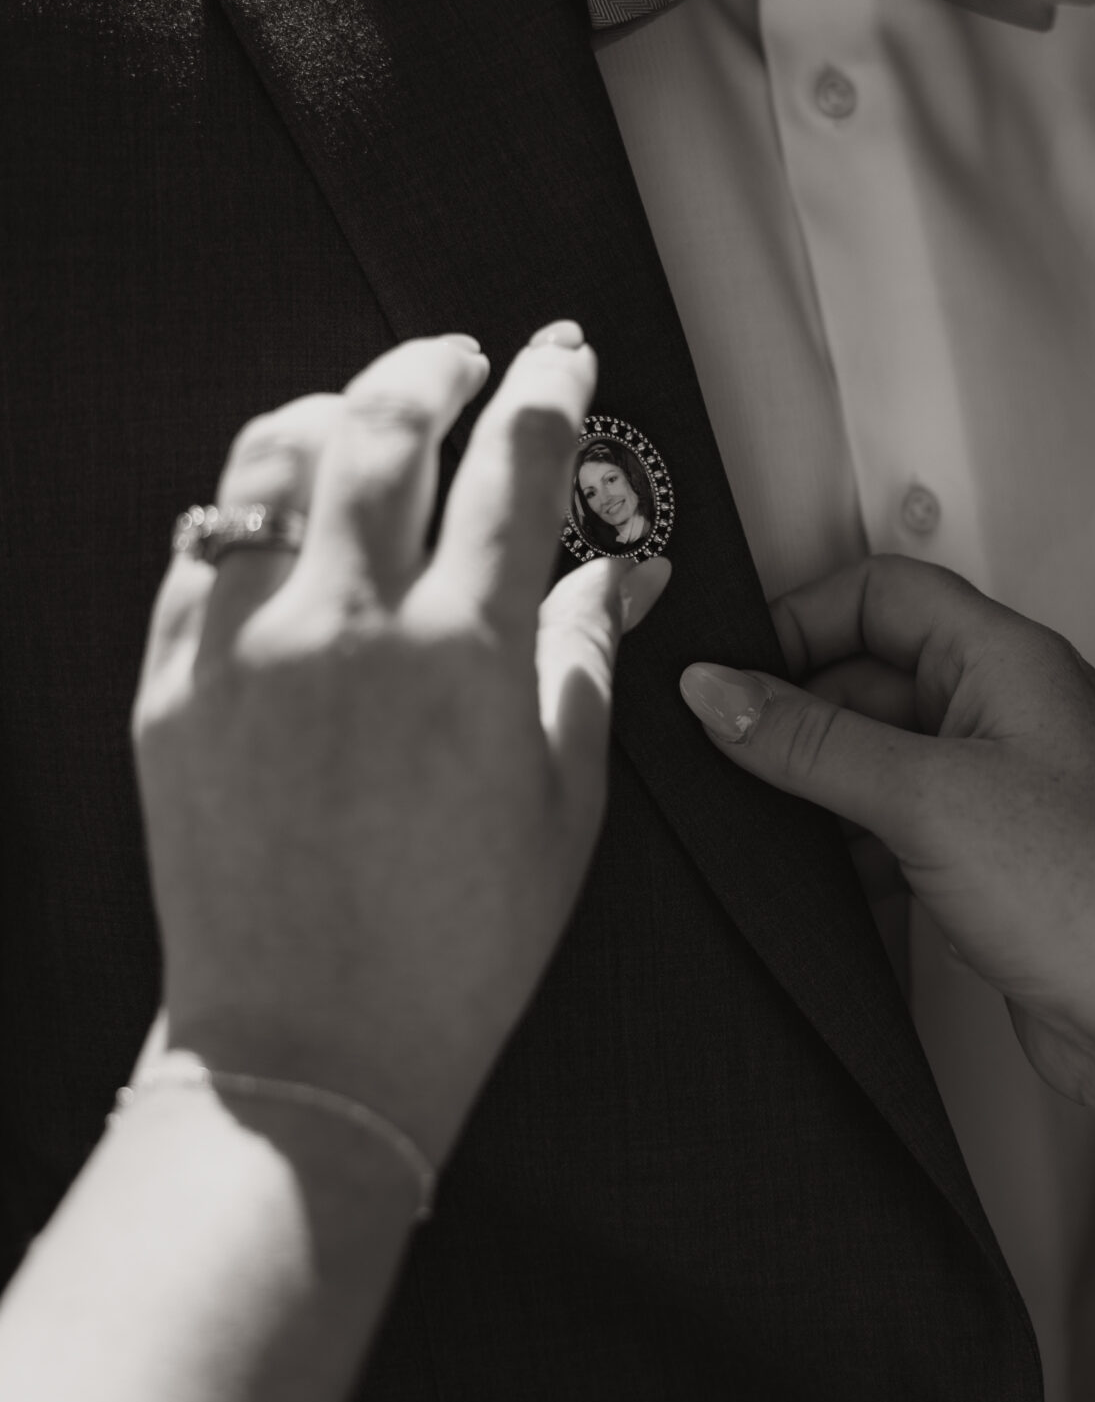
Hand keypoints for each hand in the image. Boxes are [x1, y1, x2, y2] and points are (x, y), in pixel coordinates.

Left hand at [133, 325, 668, 1165]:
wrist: (307, 1046)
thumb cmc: (454, 946)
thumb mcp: (565, 801)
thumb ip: (583, 660)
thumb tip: (617, 573)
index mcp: (465, 653)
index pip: (518, 462)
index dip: (551, 387)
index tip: (563, 356)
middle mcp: (347, 627)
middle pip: (388, 421)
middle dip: (436, 364)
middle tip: (464, 355)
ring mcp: (243, 649)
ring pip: (273, 458)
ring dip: (332, 410)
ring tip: (365, 411)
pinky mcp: (170, 687)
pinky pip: (198, 546)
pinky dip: (248, 504)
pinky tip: (281, 512)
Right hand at [679, 558, 1094, 1125]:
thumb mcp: (925, 799)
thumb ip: (811, 741)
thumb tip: (718, 692)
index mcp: (1011, 660)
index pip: (884, 593)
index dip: (801, 620)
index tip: (731, 673)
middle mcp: (1012, 712)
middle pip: (874, 674)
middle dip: (799, 713)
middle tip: (727, 754)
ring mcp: (1004, 787)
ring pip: (881, 756)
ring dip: (821, 786)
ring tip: (764, 822)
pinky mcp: (992, 858)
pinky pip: (898, 824)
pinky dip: (851, 844)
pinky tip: (819, 879)